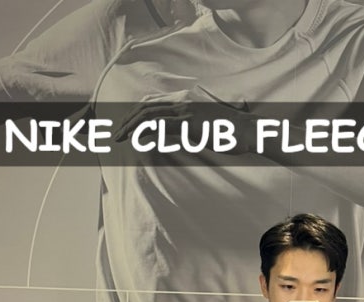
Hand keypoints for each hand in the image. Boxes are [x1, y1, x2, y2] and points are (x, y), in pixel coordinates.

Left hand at [113, 87, 253, 155]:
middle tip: (116, 134)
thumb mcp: (209, 129)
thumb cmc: (231, 133)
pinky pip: (159, 124)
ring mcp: (185, 111)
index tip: (126, 128)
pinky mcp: (187, 122)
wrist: (246, 131)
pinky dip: (143, 130)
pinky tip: (133, 137)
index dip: (137, 116)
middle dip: (127, 121)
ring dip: (130, 126)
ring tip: (119, 137)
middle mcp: (183, 103)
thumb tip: (184, 135)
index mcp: (186, 103)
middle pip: (146, 108)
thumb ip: (193, 128)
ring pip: (148, 115)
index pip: (154, 106)